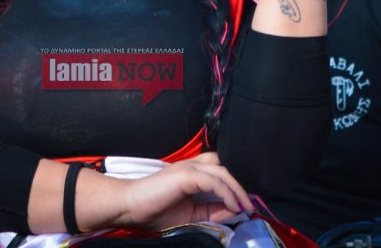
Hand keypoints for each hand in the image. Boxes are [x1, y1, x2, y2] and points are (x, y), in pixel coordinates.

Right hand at [117, 152, 254, 231]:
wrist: (129, 207)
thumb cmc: (154, 211)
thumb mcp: (191, 215)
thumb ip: (212, 211)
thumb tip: (235, 210)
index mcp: (192, 172)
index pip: (220, 170)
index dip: (234, 184)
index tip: (245, 203)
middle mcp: (192, 165)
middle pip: (225, 167)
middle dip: (240, 184)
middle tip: (250, 203)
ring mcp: (188, 167)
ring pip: (222, 172)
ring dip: (238, 190)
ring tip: (245, 206)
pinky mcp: (185, 174)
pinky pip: (214, 181)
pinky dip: (227, 193)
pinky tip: (233, 206)